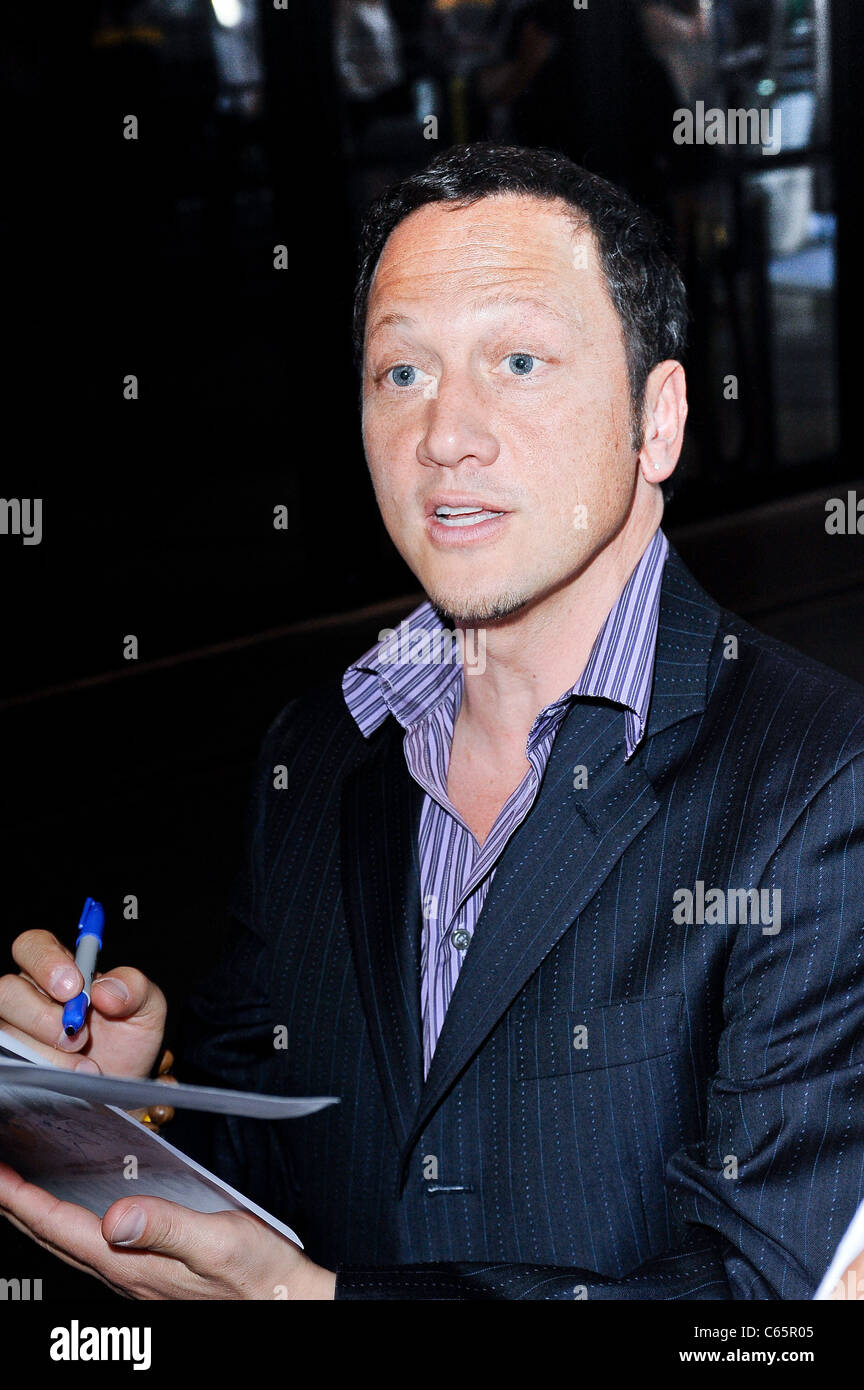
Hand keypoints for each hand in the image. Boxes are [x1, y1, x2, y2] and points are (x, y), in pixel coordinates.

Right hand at [0, 929, 165, 1078]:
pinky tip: (70, 1077)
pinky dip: (42, 1070)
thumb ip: (134, 988)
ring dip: (46, 1049)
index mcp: (62, 970)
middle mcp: (31, 995)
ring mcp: (18, 1030)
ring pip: (7, 1030)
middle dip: (41, 1014)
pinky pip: (9, 1060)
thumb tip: (105, 989)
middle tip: (77, 1031)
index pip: (33, 945)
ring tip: (84, 1062)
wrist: (122, 1085)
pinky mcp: (14, 1060)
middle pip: (8, 989)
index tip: (74, 986)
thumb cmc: (128, 1040)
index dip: (45, 960)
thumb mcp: (147, 1007)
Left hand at [0, 1161, 335, 1299]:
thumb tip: (116, 1216)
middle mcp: (125, 1273)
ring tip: (20, 1186)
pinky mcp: (151, 1273)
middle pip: (53, 1237)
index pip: (59, 1227)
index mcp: (132, 1263)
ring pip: (69, 1244)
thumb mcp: (219, 1241)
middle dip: (17, 1205)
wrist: (287, 1304)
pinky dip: (71, 1224)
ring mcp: (136, 1277)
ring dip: (39, 1215)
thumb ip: (167, 1227)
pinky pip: (92, 1248)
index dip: (21, 1199)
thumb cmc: (260, 1276)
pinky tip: (77, 1210)